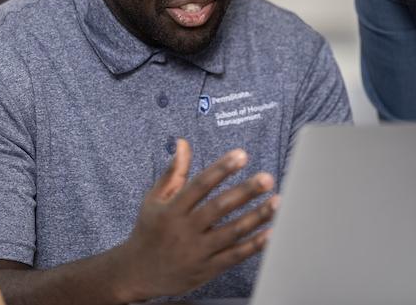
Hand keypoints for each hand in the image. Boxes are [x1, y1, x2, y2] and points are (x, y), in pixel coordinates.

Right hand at [115, 139, 276, 300]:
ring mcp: (197, 251)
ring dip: (256, 217)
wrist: (138, 273)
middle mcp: (185, 230)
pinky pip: (235, 256)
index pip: (200, 185)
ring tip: (277, 201)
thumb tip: (182, 143)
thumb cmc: (149, 230)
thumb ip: (173, 172)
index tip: (241, 154)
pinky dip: (254, 245)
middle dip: (245, 192)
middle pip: (219, 208)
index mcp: (172, 210)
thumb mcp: (154, 199)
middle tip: (267, 178)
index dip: (221, 169)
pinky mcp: (207, 269)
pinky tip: (271, 232)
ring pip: (231, 232)